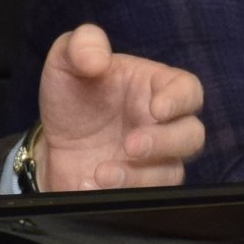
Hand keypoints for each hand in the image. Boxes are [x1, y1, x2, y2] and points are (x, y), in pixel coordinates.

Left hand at [32, 24, 203, 191]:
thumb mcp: (67, 61)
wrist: (51, 141)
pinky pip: (145, 198)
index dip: (179, 100)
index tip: (156, 109)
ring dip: (139, 176)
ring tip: (102, 173)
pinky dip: (119, 195)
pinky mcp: (138, 187)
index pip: (188, 90)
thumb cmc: (72, 95)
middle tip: (130, 145)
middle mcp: (163, 125)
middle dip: (165, 142)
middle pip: (192, 135)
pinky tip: (88, 183)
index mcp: (155, 87)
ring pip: (172, 173)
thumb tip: (98, 60)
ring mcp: (154, 160)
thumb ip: (82, 45)